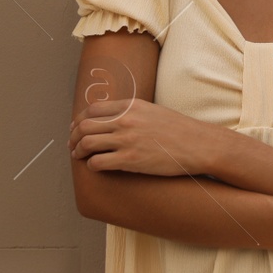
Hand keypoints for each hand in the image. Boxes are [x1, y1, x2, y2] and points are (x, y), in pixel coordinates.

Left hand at [69, 98, 216, 175]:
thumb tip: (111, 117)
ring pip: (86, 144)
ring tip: (79, 156)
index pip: (92, 109)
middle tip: (73, 145)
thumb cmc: (179, 130)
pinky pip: (97, 162)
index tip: (76, 128)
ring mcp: (127, 140)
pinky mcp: (130, 160)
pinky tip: (96, 166)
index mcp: (132, 106)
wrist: (199, 145)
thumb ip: (132, 112)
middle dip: (73, 137)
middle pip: (85, 126)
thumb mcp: (154, 111)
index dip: (79, 120)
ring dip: (78, 151)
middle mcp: (126, 121)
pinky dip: (91, 165)